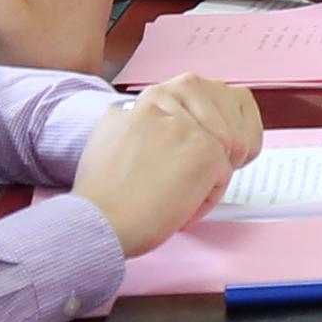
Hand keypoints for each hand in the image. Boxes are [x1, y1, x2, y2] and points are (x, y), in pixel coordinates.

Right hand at [78, 75, 261, 245]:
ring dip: (201, 175)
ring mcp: (186, 126)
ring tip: (174, 196)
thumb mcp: (106, 138)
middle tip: (173, 183)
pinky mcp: (206, 150)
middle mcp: (164, 104)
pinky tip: (180, 208)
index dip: (177, 144)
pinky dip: (206, 196)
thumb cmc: (99, 195)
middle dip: (194, 155)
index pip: (180, 114)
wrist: (100, 221)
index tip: (165, 165)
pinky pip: (222, 172)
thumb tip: (143, 124)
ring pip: (214, 148)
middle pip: (200, 126)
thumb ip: (129, 124)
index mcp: (140, 101)